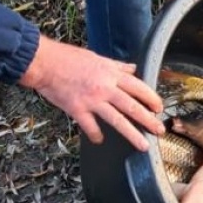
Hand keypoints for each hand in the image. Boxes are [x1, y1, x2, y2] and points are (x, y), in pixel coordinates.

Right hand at [19, 35, 164, 151]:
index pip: (138, 87)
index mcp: (110, 74)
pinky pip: (91, 127)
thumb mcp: (97, 58)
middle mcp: (104, 87)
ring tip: (143, 145)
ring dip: (132, 134)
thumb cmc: (68, 58)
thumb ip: (116, 66)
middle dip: (148, 120)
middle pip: (132, 106)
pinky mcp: (77, 109)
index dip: (151, 98)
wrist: (44, 62)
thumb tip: (132, 68)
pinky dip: (96, 135)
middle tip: (159, 131)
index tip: (158, 108)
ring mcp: (91, 100)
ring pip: (117, 120)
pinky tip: (100, 140)